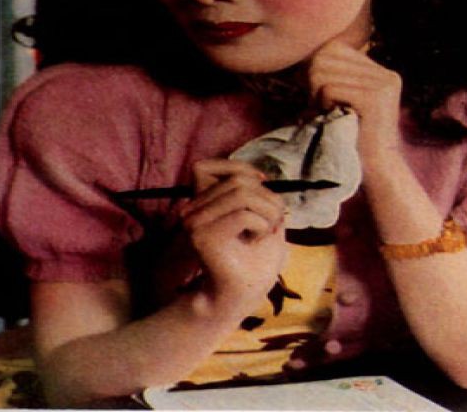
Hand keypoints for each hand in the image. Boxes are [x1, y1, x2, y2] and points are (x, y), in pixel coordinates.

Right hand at [180, 159, 287, 315]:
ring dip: (267, 212)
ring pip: (242, 194)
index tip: (265, 187)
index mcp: (202, 203)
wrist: (240, 299)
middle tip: (274, 223)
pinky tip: (257, 241)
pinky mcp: (202, 236)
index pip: (211, 166)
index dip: (244, 170)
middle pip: (237, 180)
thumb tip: (259, 176)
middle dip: (268, 198)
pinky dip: (261, 225)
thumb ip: (255, 196)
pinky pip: (244, 215)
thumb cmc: (253, 262)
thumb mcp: (261, 220)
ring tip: (267, 232)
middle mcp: (192, 210)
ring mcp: (194, 223)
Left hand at [308, 39, 402, 161]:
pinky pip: (328, 89)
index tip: (317, 95)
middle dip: (312, 81)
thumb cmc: (350, 139)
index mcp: (381, 72)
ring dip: (315, 95)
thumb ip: (330, 78)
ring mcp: (383, 85)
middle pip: (325, 55)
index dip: (316, 68)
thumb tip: (303, 58)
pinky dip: (321, 105)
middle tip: (318, 107)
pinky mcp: (375, 98)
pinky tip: (331, 118)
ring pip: (323, 71)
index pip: (333, 48)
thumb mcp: (342, 103)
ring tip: (325, 114)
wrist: (374, 173)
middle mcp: (386, 75)